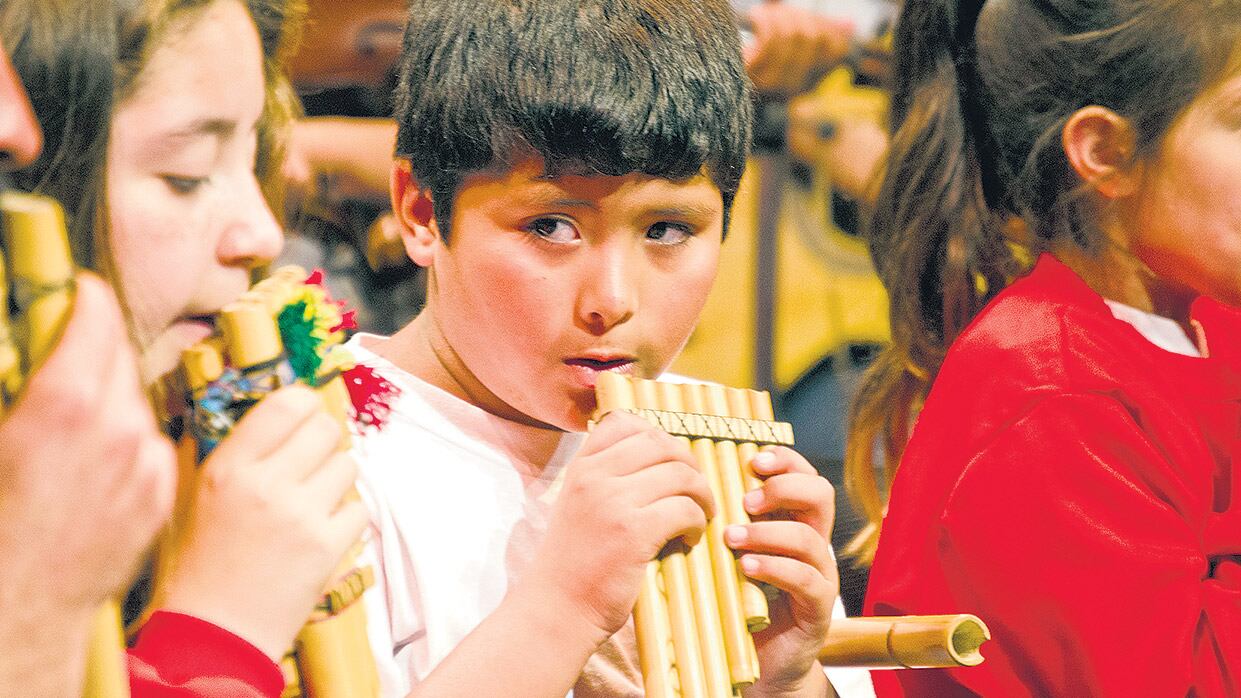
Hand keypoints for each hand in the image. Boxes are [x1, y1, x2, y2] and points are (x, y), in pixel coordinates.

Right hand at [0, 274, 174, 686]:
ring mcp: (146, 459)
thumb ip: (18, 383)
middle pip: (118, 355)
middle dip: (96, 345)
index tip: (81, 292)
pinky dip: (129, 440)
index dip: (87, 298)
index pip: (94, 318)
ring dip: (112, 397)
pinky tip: (97, 461)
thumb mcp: (2, 434)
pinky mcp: (161, 488)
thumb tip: (33, 357)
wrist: (24, 601)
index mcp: (63, 406)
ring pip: (135, 400)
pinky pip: (149, 442)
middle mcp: (116, 425)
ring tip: (78, 422)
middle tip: (74, 348)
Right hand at [159, 384, 368, 660]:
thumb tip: (297, 411)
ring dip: (337, 482)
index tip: (307, 416)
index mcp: (230, 467)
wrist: (216, 631)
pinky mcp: (327, 545)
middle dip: (325, 443)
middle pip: (326, 429)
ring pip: (348, 466)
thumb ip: (249, 452)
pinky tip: (321, 533)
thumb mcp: (210, 493)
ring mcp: (299, 514)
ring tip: (312, 505)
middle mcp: (265, 484)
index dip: (306, 405)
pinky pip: (360, 508)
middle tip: (312, 465)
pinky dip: (347, 519)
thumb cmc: (209, 560)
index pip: (286, 405)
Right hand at [523, 411, 714, 645]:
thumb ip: (604, 480)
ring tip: (700, 515)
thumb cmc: (573, 564)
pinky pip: (684, 509)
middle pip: (660, 443)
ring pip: (680, 474)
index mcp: (581, 467)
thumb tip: (657, 463)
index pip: (623, 422)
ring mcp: (612, 501)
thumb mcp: (578, 507)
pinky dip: (697, 522)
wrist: (556, 610)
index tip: (669, 464)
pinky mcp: (633, 532)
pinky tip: (688, 538)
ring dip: (701, 494)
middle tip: (696, 491)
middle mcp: (594, 476)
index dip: (657, 437)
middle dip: (689, 463)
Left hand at [728, 447, 837, 696]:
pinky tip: (747, 567)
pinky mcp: (818, 608)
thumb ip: (722, 521)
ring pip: (810, 537)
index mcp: (794, 521)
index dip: (784, 460)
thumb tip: (685, 486)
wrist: (758, 659)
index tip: (750, 459)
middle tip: (746, 500)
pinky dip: (776, 568)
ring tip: (732, 537)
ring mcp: (821, 575)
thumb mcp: (728, 553)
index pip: (804, 475)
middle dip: (784, 487)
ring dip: (768, 531)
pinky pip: (808, 579)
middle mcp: (814, 542)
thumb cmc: (736, 598)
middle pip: (821, 494)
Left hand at [744, 1, 852, 98]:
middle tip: (779, 12)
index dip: (826, 26)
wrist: (717, 79)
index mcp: (807, 82)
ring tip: (765, 13)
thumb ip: (819, 34)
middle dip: (796, 15)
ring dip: (778, 15)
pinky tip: (757, 17)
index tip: (811, 21)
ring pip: (791, 34)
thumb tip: (849, 25)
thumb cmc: (755, 56)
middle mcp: (792, 87)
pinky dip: (765, 20)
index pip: (833, 47)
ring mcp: (772, 84)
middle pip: (809, 35)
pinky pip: (770, 39)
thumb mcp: (791, 44)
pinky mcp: (752, 74)